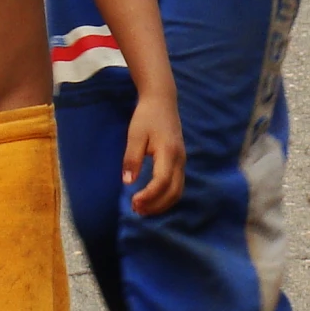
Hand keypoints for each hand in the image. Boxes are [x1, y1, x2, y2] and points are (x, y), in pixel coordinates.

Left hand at [123, 92, 186, 215]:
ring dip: (161, 204)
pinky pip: (177, 185)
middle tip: (136, 210)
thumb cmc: (147, 116)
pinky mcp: (180, 161)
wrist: (162, 100)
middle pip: (173, 192)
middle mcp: (179, 159)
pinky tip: (151, 199)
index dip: (149, 196)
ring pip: (178, 191)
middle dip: (155, 205)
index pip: (162, 182)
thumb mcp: (135, 135)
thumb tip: (127, 182)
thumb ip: (132, 158)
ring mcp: (182, 161)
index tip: (133, 202)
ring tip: (142, 208)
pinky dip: (166, 197)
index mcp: (168, 152)